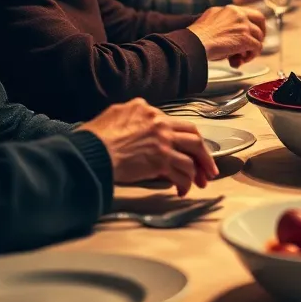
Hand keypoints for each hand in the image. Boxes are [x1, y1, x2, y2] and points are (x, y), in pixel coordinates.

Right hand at [79, 98, 217, 195]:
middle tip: (208, 167)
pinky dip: (185, 183)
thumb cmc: (95, 137)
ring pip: (192, 154)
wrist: (93, 151)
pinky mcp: (161, 160)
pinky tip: (182, 190)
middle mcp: (160, 123)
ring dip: (199, 170)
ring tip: (200, 182)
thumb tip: (134, 118)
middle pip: (193, 136)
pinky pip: (182, 172)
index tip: (188, 150)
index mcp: (148, 111)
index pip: (174, 123)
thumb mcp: (114, 115)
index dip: (184, 138)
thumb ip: (130, 114)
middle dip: (204, 153)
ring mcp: (163, 141)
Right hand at [188, 5, 265, 65]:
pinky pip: (257, 47)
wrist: (195, 43)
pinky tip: (241, 60)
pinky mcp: (245, 38)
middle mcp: (238, 14)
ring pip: (259, 36)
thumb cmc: (198, 36)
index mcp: (230, 9)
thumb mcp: (210, 20)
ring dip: (251, 48)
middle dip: (261, 31)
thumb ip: (222, 20)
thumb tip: (229, 31)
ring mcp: (243, 26)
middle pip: (260, 19)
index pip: (248, 12)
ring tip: (241, 57)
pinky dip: (251, 55)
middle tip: (256, 42)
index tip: (250, 32)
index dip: (252, 23)